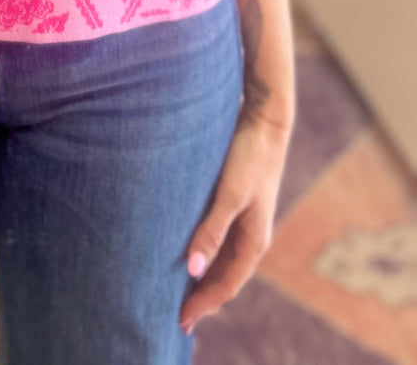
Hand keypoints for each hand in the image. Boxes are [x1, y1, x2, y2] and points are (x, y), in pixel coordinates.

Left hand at [180, 109, 292, 336]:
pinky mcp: (234, 203)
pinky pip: (218, 240)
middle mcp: (251, 235)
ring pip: (220, 260)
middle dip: (202, 298)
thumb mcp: (229, 195)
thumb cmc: (248, 155)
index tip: (180, 321)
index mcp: (254, 241)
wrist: (264, 119)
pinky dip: (203, 253)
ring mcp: (244, 220)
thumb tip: (192, 270)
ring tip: (176, 291)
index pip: (225, 285)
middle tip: (177, 317)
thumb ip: (211, 231)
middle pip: (224, 277)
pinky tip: (185, 253)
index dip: (203, 304)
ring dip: (201, 277)